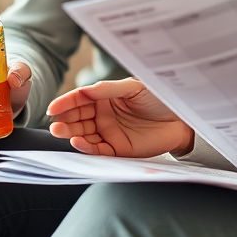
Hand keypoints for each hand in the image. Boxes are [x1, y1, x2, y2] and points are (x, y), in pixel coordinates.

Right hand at [46, 78, 194, 157]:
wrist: (183, 118)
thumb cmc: (160, 97)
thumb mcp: (133, 87)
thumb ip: (107, 89)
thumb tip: (83, 91)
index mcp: (105, 98)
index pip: (79, 100)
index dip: (65, 103)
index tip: (53, 108)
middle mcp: (104, 115)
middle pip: (78, 118)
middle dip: (64, 120)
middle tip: (55, 123)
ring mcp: (109, 132)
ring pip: (83, 134)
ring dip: (71, 134)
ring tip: (61, 131)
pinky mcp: (118, 149)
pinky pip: (97, 149)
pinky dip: (86, 147)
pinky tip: (77, 141)